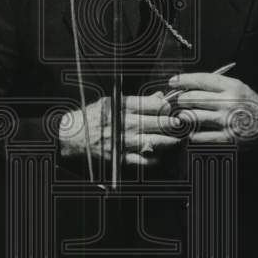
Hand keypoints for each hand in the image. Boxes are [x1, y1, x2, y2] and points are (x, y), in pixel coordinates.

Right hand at [58, 91, 183, 167]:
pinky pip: (144, 160)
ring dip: (171, 141)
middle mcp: (125, 124)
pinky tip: (163, 154)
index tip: (177, 108)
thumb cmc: (91, 117)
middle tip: (186, 123)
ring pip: (155, 141)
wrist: (71, 137)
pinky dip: (157, 158)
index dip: (169, 107)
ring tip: (181, 138)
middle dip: (176, 123)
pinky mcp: (121, 158)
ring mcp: (124, 142)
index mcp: (123, 107)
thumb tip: (159, 97)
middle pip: (158, 123)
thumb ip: (137, 100)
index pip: (153, 105)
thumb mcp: (111, 102)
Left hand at [166, 72, 257, 150]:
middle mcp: (228, 102)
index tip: (173, 82)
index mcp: (232, 87)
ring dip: (183, 117)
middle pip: (191, 98)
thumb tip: (188, 85)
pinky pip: (199, 136)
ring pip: (192, 117)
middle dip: (180, 100)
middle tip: (178, 102)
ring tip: (183, 116)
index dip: (183, 80)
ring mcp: (226, 121)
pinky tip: (192, 131)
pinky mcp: (226, 139)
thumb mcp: (238, 87)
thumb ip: (216, 85)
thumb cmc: (251, 105)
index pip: (201, 80)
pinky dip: (192, 134)